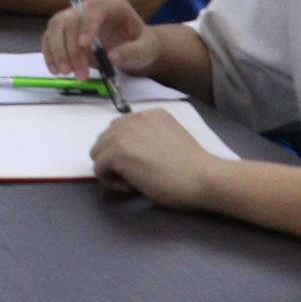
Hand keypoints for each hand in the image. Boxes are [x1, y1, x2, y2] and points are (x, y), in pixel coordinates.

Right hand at [44, 0, 156, 78]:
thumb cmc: (142, 45)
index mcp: (112, 5)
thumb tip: (112, 57)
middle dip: (72, 49)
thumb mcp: (147, 50)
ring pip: (56, 27)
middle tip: (78, 73)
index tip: (84, 46)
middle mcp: (89, 7)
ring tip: (66, 73)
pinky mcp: (63, 30)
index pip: (94, 9)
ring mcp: (74, 16)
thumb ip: (133, 52)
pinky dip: (50, 54)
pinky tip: (56, 70)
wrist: (133, 47)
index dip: (87, 25)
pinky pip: (49, 37)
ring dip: (58, 52)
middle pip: (71, 20)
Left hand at [91, 110, 224, 209]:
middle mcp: (134, 118)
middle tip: (137, 175)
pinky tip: (131, 187)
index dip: (126, 150)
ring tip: (133, 181)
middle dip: (115, 158)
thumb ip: (148, 137)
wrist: (202, 177)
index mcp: (150, 114)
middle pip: (105, 139)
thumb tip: (127, 151)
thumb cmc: (192, 166)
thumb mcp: (168, 139)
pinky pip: (98, 168)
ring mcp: (124, 133)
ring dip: (111, 169)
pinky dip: (110, 181)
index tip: (144, 164)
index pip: (120, 129)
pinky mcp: (117, 152)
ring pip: (98, 153)